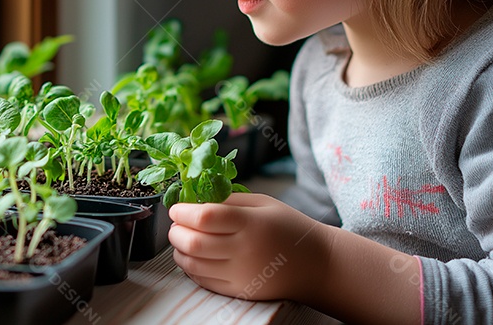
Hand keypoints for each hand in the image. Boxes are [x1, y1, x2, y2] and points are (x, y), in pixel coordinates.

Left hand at [167, 192, 326, 301]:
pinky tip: (194, 256)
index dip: (183, 212)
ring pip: (193, 264)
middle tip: (176, 224)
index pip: (205, 218)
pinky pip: (203, 281)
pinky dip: (191, 267)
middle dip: (176, 232)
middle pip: (194, 243)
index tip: (177, 208)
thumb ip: (229, 200)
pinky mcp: (238, 291)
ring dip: (179, 250)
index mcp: (251, 224)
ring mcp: (240, 275)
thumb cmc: (289, 228)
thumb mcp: (263, 203)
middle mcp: (244, 251)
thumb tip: (195, 200)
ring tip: (183, 239)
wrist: (316, 264)